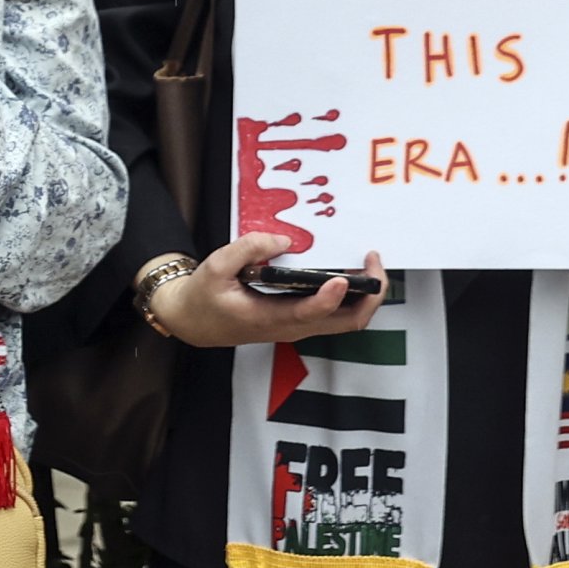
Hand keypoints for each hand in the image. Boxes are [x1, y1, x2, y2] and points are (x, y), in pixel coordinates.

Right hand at [151, 236, 388, 347]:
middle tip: (374, 262)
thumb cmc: (203, 297)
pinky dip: (353, 296)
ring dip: (366, 296)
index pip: (310, 313)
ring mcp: (299, 326)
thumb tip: (284, 241)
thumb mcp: (215, 267)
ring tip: (369, 264)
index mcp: (270, 318)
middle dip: (370, 296)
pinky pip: (337, 314)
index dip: (331, 297)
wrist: (194, 322)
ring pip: (347, 321)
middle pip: (347, 323)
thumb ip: (248, 248)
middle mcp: (292, 327)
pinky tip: (350, 271)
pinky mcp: (300, 320)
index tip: (342, 277)